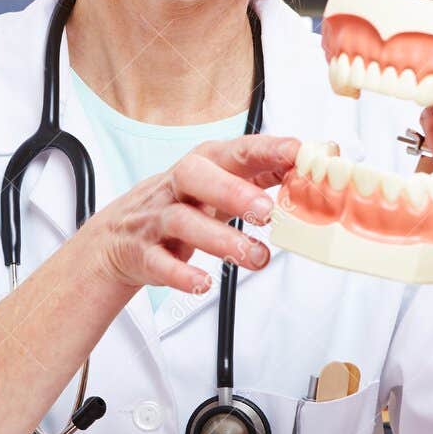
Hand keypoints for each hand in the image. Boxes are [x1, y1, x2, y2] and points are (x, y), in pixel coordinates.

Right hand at [86, 135, 300, 295]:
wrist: (120, 235)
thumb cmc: (183, 203)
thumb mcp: (219, 182)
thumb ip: (262, 174)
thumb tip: (312, 166)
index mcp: (204, 163)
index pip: (236, 150)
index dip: (267, 150)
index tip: (298, 154)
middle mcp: (178, 186)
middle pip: (197, 177)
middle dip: (233, 192)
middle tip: (268, 213)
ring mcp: (158, 219)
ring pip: (184, 222)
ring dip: (221, 240)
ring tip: (256, 258)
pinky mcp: (144, 253)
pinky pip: (160, 262)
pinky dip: (181, 274)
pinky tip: (202, 283)